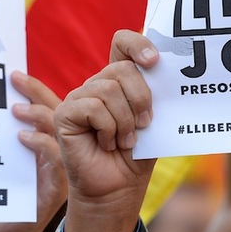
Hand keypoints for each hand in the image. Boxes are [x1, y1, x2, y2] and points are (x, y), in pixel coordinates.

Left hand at [0, 72, 67, 231]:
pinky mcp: (55, 190)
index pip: (49, 109)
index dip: (36, 89)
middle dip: (37, 92)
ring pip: (61, 134)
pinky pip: (56, 162)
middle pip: (58, 114)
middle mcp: (58, 155)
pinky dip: (41, 146)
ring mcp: (60, 171)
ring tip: (17, 107)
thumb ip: (1, 137)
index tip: (15, 73)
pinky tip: (22, 137)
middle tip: (14, 77)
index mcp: (48, 145)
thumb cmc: (2, 198)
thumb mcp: (3, 161)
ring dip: (39, 116)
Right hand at [52, 30, 157, 231]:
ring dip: (125, 121)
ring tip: (125, 140)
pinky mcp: (66, 114)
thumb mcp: (152, 120)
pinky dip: (108, 128)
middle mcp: (97, 84)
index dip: (137, 43)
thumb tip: (165, 68)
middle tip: (145, 124)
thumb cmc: (136, 156)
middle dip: (140, 98)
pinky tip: (107, 143)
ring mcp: (79, 97)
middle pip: (122, 68)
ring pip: (109, 89)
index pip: (122, 43)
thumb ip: (154, 94)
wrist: (119, 189)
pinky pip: (94, 107)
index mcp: (119, 80)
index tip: (155, 61)